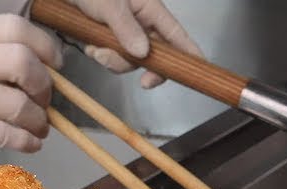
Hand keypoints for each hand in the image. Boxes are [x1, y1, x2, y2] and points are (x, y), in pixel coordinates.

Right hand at [0, 15, 61, 158]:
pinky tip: (30, 144)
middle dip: (44, 86)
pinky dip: (26, 141)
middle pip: (22, 63)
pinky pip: (4, 133)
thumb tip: (40, 72)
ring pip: (17, 104)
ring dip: (38, 120)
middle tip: (44, 102)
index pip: (14, 27)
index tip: (56, 65)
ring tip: (39, 128)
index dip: (44, 45)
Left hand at [66, 0, 199, 87]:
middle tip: (143, 82)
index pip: (177, 35)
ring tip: (96, 49)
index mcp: (150, 10)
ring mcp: (125, 33)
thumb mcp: (110, 5)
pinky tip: (90, 46)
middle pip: (154, 55)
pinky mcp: (109, 40)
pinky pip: (112, 58)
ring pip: (130, 60)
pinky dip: (101, 56)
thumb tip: (143, 53)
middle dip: (140, 66)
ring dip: (113, 61)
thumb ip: (126, 28)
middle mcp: (141, 23)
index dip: (189, 53)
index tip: (195, 70)